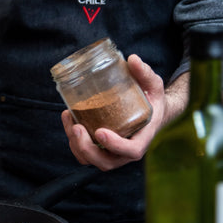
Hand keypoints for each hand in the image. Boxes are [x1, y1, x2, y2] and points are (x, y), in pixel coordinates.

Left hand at [61, 54, 187, 170]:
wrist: (152, 112)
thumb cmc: (153, 100)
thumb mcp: (154, 86)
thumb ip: (145, 74)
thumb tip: (132, 59)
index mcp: (143, 139)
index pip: (132, 151)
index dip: (115, 145)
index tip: (100, 132)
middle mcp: (126, 152)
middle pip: (105, 162)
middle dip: (87, 148)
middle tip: (77, 127)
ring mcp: (112, 153)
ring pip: (90, 159)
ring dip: (76, 144)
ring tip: (70, 119)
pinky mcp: (101, 149)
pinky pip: (83, 152)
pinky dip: (72, 139)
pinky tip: (69, 117)